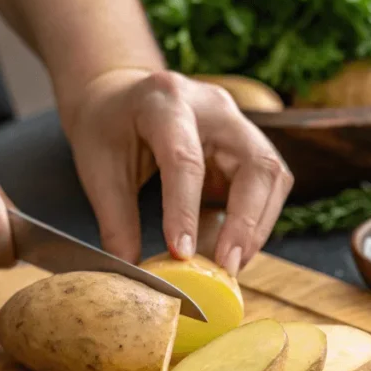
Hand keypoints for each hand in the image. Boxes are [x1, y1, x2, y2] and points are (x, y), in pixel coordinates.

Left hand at [65, 68, 291, 274]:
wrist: (122, 97)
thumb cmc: (108, 128)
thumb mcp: (99, 168)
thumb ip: (116, 220)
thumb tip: (133, 273)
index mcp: (166, 102)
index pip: (185, 159)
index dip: (186, 210)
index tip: (182, 254)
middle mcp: (214, 107)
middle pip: (254, 164)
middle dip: (246, 222)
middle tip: (227, 266)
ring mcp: (238, 123)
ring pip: (272, 175)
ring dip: (257, 225)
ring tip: (232, 263)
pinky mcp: (249, 144)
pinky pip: (269, 185)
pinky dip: (255, 220)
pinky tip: (235, 246)